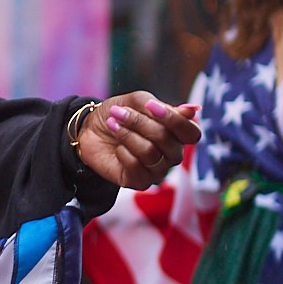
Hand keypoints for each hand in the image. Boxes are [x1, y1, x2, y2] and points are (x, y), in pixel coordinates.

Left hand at [74, 94, 201, 190]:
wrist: (89, 130)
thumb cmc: (118, 114)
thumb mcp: (137, 102)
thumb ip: (162, 106)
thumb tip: (193, 110)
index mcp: (176, 134)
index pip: (191, 133)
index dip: (174, 120)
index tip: (150, 106)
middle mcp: (171, 154)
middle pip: (166, 140)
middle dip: (140, 123)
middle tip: (118, 112)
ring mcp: (157, 170)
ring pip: (150, 152)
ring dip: (127, 135)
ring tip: (112, 124)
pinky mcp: (140, 181)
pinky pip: (136, 166)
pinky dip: (123, 152)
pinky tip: (117, 148)